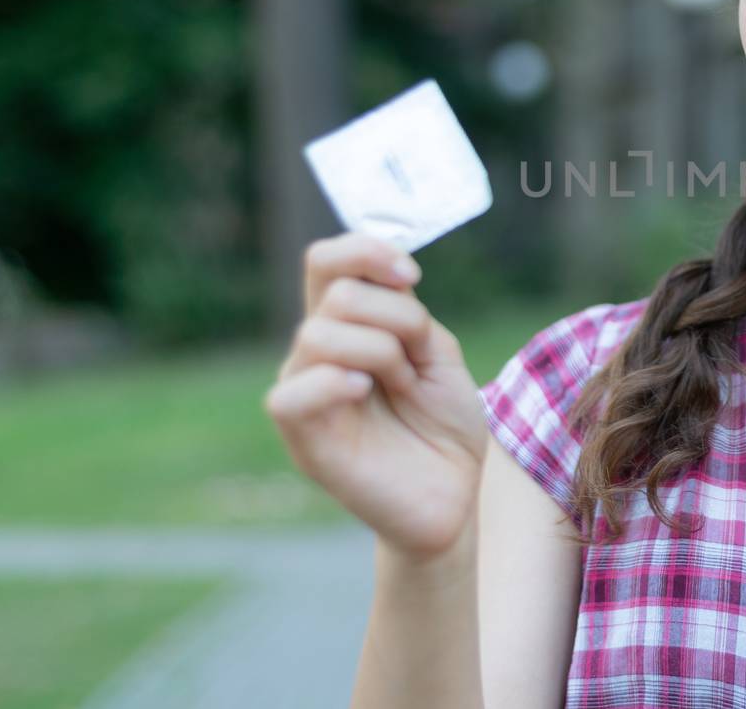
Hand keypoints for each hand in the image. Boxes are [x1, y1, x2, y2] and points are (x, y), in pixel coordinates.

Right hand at [265, 233, 488, 561]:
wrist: (455, 494)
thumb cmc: (445, 425)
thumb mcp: (440, 356)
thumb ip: (409, 317)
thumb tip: (379, 286)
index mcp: (351, 326)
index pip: (328, 262)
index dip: (365, 251)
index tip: (413, 276)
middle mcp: (319, 352)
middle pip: (336, 292)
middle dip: (396, 317)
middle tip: (417, 364)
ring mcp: (307, 392)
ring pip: (320, 334)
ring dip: (381, 352)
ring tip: (403, 388)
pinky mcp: (303, 438)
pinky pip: (291, 393)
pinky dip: (332, 382)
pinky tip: (364, 391)